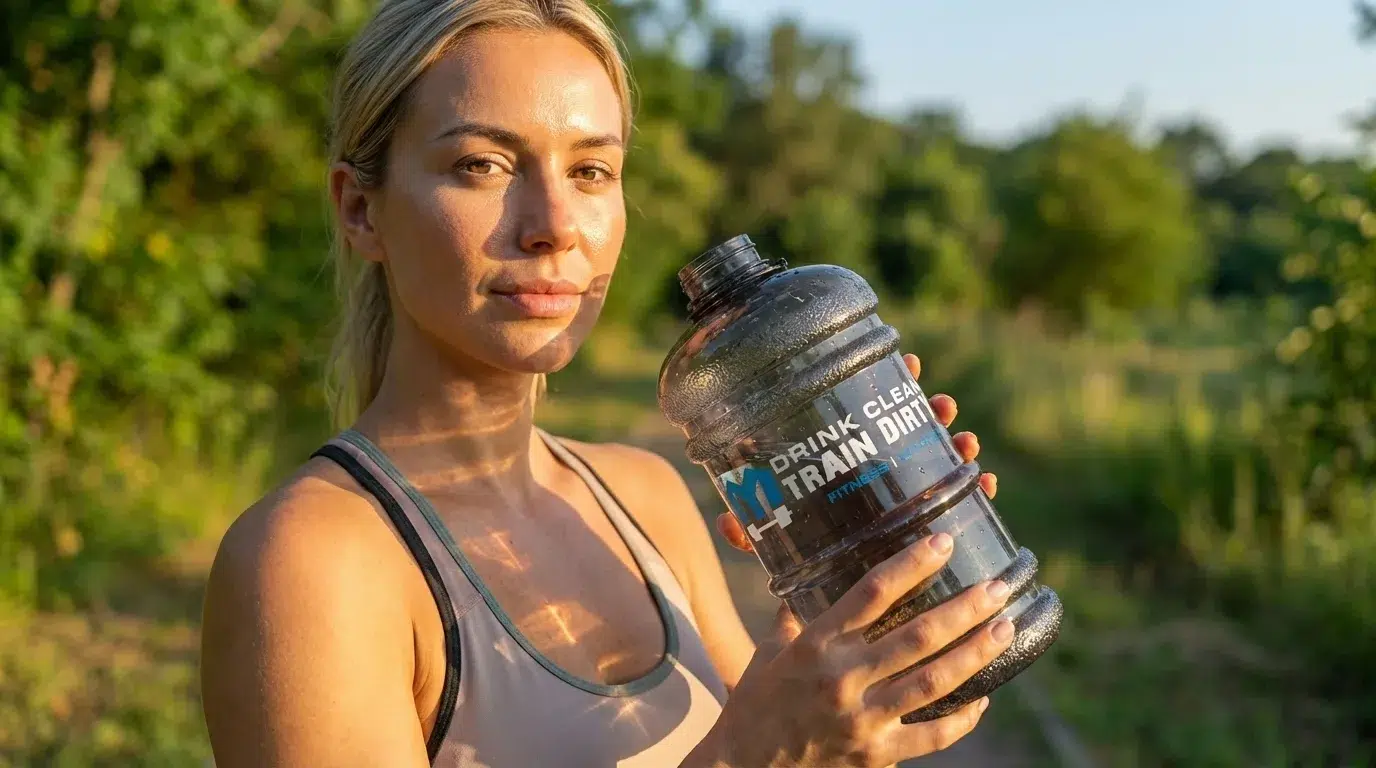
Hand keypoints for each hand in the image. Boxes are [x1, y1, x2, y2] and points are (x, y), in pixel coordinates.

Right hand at [702, 534, 1013, 766]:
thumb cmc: (754, 707)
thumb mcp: (767, 654)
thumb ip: (794, 619)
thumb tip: (808, 581)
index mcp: (815, 645)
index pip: (871, 594)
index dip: (911, 565)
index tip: (943, 543)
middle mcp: (842, 678)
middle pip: (917, 636)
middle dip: (964, 609)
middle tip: (997, 588)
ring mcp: (863, 719)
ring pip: (934, 682)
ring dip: (975, 653)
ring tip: (1005, 629)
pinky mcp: (876, 755)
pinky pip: (933, 736)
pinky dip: (963, 717)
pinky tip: (984, 697)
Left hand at [716, 353, 997, 552]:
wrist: (832, 624)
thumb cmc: (801, 573)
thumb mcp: (778, 550)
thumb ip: (757, 536)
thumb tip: (728, 524)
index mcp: (847, 467)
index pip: (870, 416)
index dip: (891, 385)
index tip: (909, 363)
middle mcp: (883, 476)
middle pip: (912, 431)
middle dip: (933, 414)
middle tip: (944, 406)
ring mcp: (911, 501)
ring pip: (942, 464)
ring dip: (958, 448)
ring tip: (967, 443)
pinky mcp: (934, 532)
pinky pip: (963, 506)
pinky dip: (976, 494)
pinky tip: (986, 486)